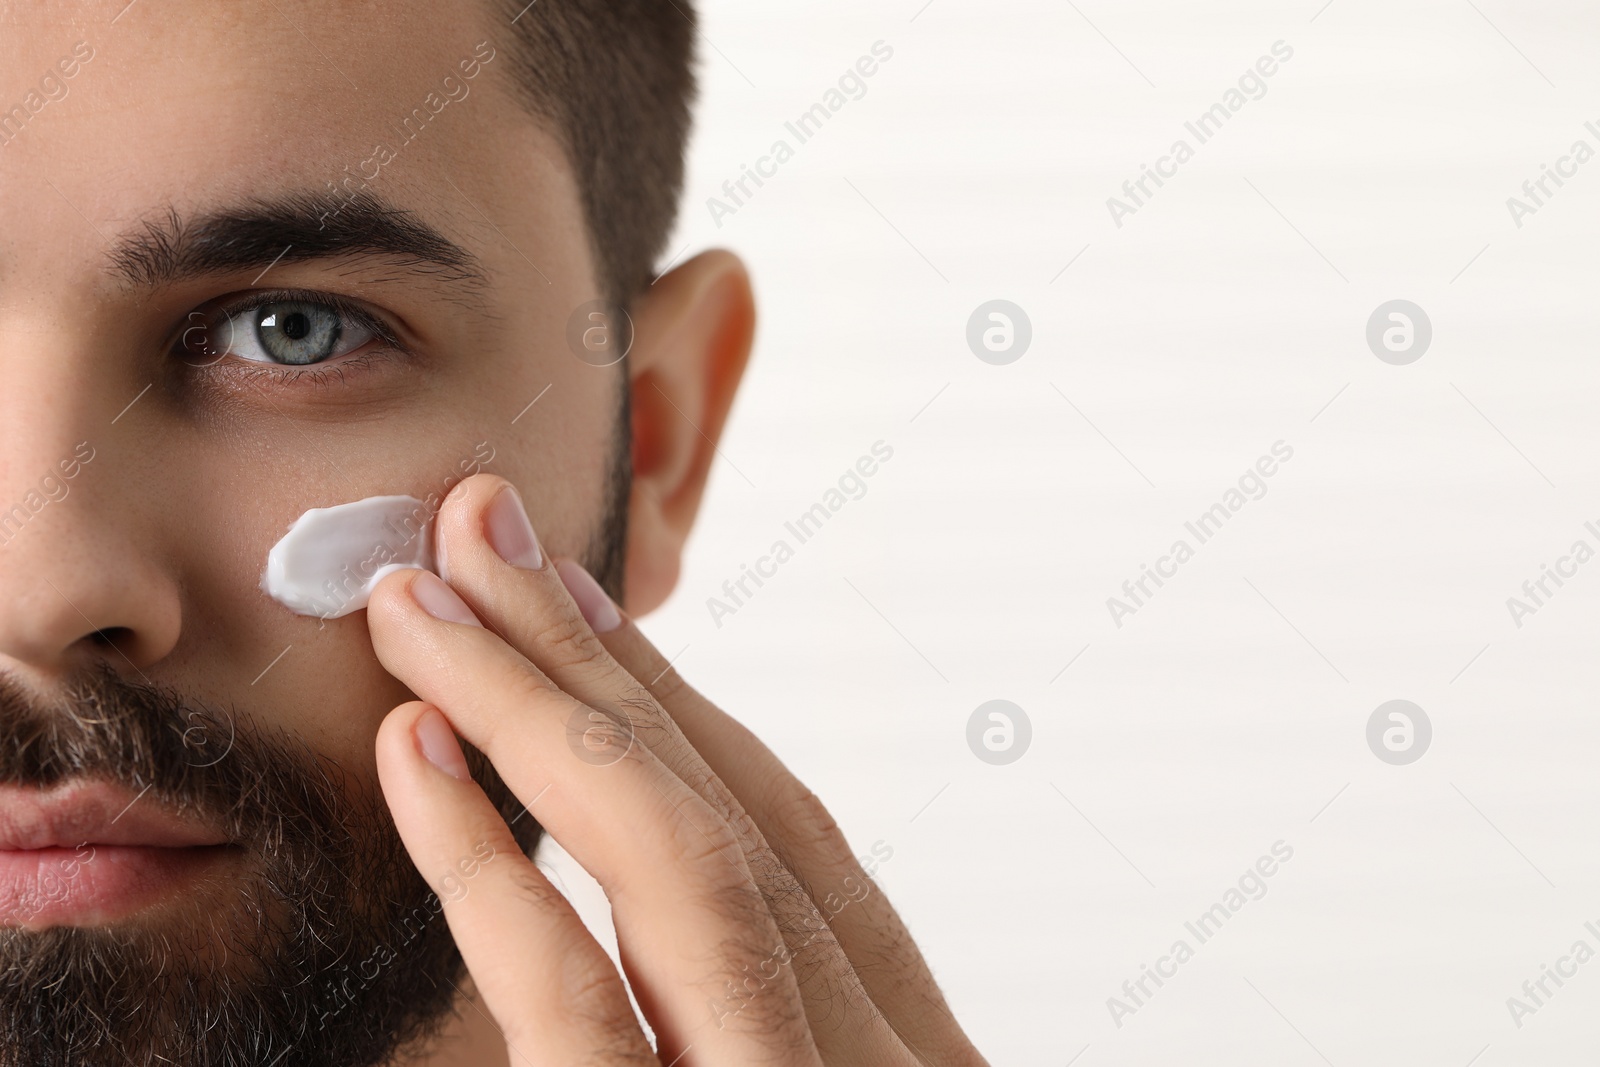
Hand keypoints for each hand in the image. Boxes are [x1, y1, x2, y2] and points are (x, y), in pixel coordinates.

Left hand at [365, 474, 987, 1065]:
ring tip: (424, 602)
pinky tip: (420, 751)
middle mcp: (878, 1064)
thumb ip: (737, 1034)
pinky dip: (491, 865)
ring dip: (543, 707)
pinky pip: (576, 998)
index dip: (687, 715)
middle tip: (482, 532)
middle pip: (743, 825)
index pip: (804, 859)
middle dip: (599, 663)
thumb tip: (634, 971)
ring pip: (686, 864)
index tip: (580, 606)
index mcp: (905, 1061)